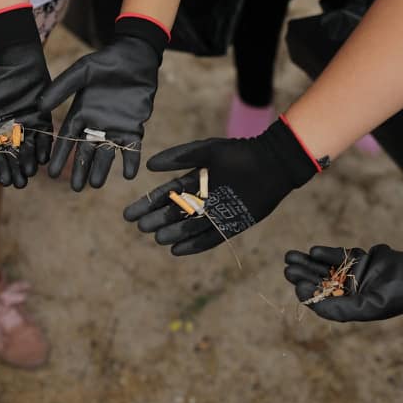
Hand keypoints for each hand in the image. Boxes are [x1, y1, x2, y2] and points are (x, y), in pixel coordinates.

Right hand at [0, 5, 51, 187]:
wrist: (18, 63)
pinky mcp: (43, 121)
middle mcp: (11, 134)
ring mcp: (28, 128)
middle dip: (16, 171)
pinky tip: (42, 158)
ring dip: (29, 163)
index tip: (3, 180)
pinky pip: (45, 139)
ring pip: (29, 151)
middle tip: (19, 183)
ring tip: (29, 173)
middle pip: (14, 158)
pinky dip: (44, 149)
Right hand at [41, 15, 167, 190]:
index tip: (51, 173)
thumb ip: (62, 88)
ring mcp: (115, 128)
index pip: (67, 140)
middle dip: (80, 170)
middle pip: (85, 152)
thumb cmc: (106, 62)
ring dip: (102, 169)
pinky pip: (131, 148)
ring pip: (106, 154)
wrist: (135, 57)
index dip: (59, 156)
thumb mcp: (81, 72)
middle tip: (76, 188)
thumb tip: (40, 106)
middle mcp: (95, 125)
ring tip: (95, 185)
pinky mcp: (133, 127)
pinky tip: (129, 174)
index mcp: (80, 114)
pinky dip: (130, 161)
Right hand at [123, 119, 320, 254]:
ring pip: (189, 227)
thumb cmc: (240, 153)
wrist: (273, 164)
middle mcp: (203, 199)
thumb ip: (178, 157)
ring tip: (157, 237)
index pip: (166, 195)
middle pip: (174, 213)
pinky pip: (210, 238)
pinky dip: (194, 245)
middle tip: (140, 227)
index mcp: (195, 181)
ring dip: (173, 233)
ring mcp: (217, 213)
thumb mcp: (206, 151)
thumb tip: (148, 165)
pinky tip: (177, 250)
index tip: (129, 213)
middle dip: (157, 219)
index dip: (148, 203)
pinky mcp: (232, 225)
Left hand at [284, 245, 402, 321]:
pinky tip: (313, 251)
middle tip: (287, 268)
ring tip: (290, 256)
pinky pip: (340, 256)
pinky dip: (327, 253)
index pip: (323, 300)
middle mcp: (349, 291)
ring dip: (308, 262)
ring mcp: (354, 274)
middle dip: (303, 275)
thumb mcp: (371, 307)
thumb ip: (342, 309)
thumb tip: (314, 307)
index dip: (308, 293)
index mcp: (351, 306)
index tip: (297, 286)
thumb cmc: (401, 295)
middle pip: (320, 282)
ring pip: (325, 267)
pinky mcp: (360, 259)